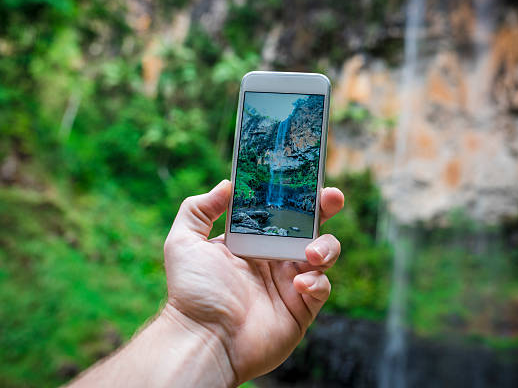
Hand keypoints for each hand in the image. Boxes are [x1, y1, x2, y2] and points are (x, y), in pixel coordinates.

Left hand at [163, 180, 343, 384]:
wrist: (203, 340)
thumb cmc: (191, 293)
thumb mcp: (184, 242)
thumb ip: (199, 208)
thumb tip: (227, 184)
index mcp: (252, 241)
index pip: (280, 211)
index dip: (295, 195)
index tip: (307, 179)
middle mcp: (273, 259)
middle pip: (309, 227)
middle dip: (325, 209)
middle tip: (332, 198)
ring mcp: (289, 283)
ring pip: (324, 254)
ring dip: (326, 246)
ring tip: (312, 253)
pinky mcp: (301, 308)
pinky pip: (322, 287)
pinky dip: (318, 282)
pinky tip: (300, 285)